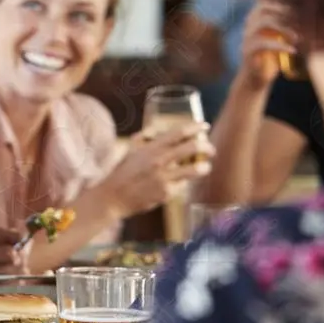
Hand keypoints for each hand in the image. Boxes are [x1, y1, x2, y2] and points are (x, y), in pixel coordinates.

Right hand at [100, 122, 215, 217]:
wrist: (113, 197)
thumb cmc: (121, 173)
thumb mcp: (129, 150)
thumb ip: (142, 138)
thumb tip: (153, 131)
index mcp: (151, 147)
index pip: (178, 132)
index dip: (194, 127)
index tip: (204, 126)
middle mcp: (159, 160)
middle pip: (193, 148)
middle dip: (207, 147)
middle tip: (210, 150)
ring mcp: (164, 177)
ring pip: (196, 168)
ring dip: (204, 166)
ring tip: (205, 167)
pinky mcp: (167, 193)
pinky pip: (184, 184)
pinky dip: (186, 181)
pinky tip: (183, 181)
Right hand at [239, 0, 297, 87]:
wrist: (256, 79)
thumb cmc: (269, 58)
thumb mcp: (277, 39)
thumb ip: (282, 26)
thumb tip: (301, 14)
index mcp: (254, 22)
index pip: (263, 3)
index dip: (279, 3)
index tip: (295, 10)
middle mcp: (248, 28)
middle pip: (262, 10)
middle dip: (282, 12)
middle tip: (298, 21)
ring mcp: (247, 39)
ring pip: (262, 23)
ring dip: (283, 28)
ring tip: (296, 37)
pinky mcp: (248, 52)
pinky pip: (263, 44)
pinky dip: (280, 46)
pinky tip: (292, 50)